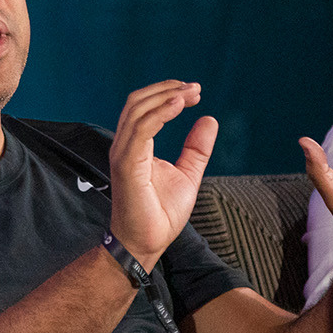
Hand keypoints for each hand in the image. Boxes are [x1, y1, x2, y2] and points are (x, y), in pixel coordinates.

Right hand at [108, 81, 217, 268]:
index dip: (169, 94)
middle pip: (138, 102)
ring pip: (137, 110)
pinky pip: (141, 130)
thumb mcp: (188, 174)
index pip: (145, 107)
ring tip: (190, 94)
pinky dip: (160, 114)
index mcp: (136, 146)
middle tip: (196, 89)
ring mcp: (123, 154)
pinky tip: (178, 106)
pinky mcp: (127, 166)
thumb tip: (209, 119)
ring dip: (166, 96)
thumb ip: (196, 148)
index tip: (196, 92)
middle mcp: (125, 146)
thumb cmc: (160, 214)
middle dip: (168, 89)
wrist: (146, 244)